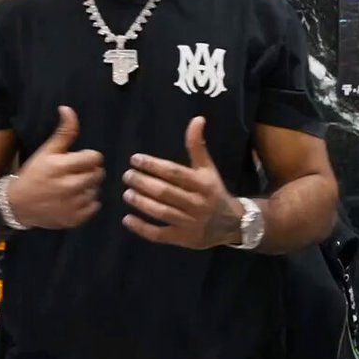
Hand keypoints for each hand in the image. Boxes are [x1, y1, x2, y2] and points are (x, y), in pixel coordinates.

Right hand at [8, 106, 104, 228]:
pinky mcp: (74, 220)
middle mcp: (69, 187)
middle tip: (76, 173)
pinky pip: (94, 207)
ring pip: (96, 190)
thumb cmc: (32, 174)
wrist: (16, 205)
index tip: (79, 160)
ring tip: (74, 187)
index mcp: (61, 166)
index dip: (89, 157)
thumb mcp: (46, 151)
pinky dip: (87, 203)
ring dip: (88, 187)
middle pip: (98, 174)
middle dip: (90, 171)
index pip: (95, 158)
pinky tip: (74, 199)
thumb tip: (68, 109)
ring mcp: (73, 205)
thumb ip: (63, 132)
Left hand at [121, 116, 242, 248]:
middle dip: (143, 183)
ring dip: (141, 202)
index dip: (153, 165)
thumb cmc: (213, 192)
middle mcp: (197, 203)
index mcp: (202, 184)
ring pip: (161, 212)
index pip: (174, 173)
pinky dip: (142, 228)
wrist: (232, 224)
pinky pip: (159, 234)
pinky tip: (127, 219)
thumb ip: (197, 145)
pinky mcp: (183, 239)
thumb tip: (197, 119)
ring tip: (126, 193)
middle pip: (165, 192)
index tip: (135, 159)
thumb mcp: (208, 169)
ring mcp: (189, 223)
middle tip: (127, 175)